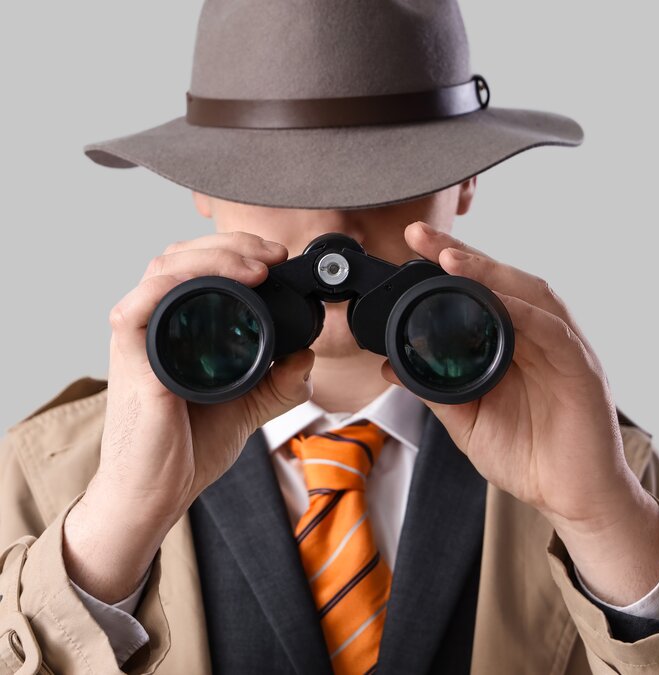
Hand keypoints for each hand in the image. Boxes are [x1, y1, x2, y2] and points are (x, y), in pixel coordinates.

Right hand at [64, 232, 314, 601]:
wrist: (159, 492)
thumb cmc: (189, 447)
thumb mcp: (247, 406)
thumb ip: (276, 381)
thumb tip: (306, 354)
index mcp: (180, 328)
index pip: (200, 267)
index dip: (238, 251)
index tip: (278, 258)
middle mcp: (157, 325)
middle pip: (183, 256)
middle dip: (232, 244)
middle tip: (273, 255)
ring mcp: (140, 339)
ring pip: (164, 269)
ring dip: (212, 257)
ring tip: (257, 267)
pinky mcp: (130, 359)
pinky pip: (138, 306)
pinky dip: (172, 284)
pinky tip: (212, 281)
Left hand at [383, 221, 638, 526]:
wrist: (569, 497)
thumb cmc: (525, 455)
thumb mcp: (467, 419)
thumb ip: (434, 390)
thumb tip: (392, 364)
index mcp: (509, 345)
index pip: (478, 294)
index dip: (447, 268)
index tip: (411, 248)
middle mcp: (535, 338)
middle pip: (501, 283)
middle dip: (462, 255)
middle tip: (421, 236)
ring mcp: (560, 349)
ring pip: (529, 295)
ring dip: (491, 274)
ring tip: (451, 259)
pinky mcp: (580, 369)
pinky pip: (554, 333)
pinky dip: (525, 313)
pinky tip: (499, 302)